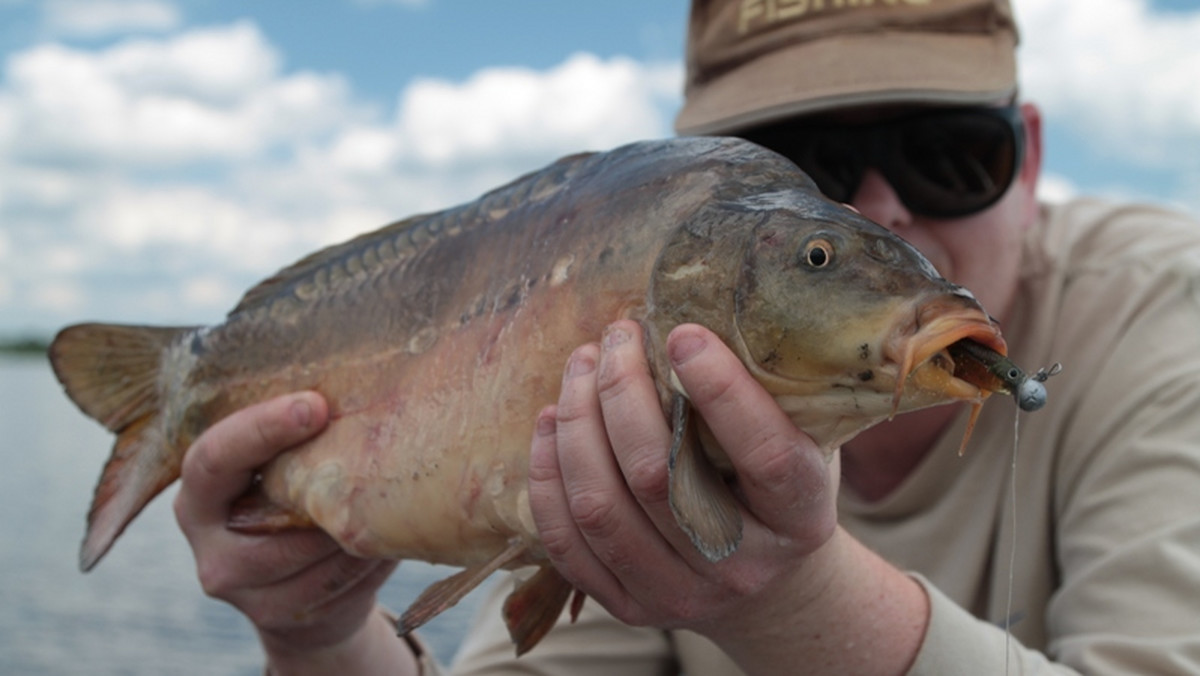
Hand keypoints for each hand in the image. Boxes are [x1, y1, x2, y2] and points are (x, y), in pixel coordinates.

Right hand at [173, 392, 413, 674]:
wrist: (304, 599)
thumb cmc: (299, 506)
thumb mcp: (282, 470)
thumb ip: (300, 439)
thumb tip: (365, 379)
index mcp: (199, 492)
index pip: (214, 457)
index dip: (261, 430)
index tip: (314, 405)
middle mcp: (209, 544)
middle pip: (266, 513)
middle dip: (322, 483)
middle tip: (373, 446)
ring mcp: (243, 588)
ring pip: (311, 550)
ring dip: (357, 521)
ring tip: (396, 486)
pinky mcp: (279, 616)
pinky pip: (337, 580)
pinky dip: (370, 554)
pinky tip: (392, 532)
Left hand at [528, 320, 927, 674]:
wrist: (771, 588)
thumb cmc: (780, 490)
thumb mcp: (806, 441)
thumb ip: (770, 394)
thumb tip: (701, 306)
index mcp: (800, 516)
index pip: (764, 455)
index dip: (722, 390)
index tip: (682, 332)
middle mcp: (741, 565)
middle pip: (659, 477)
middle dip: (621, 393)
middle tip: (614, 337)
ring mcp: (680, 594)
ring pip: (602, 508)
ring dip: (577, 426)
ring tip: (578, 368)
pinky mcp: (629, 607)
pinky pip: (568, 543)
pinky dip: (547, 476)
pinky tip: (550, 424)